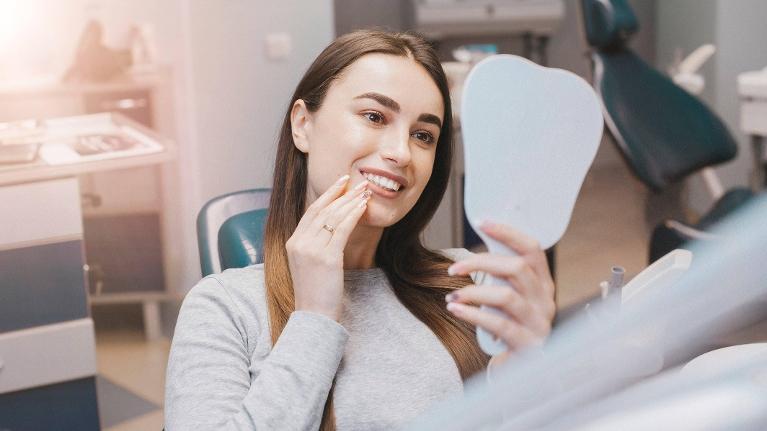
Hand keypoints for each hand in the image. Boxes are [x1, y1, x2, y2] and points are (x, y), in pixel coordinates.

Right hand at [286, 175, 370, 320]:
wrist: (314, 316)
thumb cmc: (315, 293)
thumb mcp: (308, 264)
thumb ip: (314, 245)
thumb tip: (331, 228)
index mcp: (292, 242)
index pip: (311, 211)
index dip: (327, 195)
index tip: (340, 183)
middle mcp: (299, 242)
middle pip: (322, 209)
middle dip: (341, 193)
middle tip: (357, 181)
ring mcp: (311, 250)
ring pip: (333, 217)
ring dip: (350, 201)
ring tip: (365, 192)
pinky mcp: (327, 258)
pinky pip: (341, 229)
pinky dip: (353, 215)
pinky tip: (363, 207)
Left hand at [445, 221, 555, 362]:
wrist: (522, 370)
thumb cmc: (510, 326)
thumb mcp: (509, 298)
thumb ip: (500, 276)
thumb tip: (472, 247)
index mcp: (543, 283)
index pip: (532, 248)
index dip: (507, 233)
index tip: (481, 222)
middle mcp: (545, 300)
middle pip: (516, 268)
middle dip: (481, 262)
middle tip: (453, 269)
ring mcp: (539, 323)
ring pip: (507, 296)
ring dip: (474, 292)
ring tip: (451, 297)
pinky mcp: (527, 345)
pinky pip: (500, 325)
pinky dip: (474, 315)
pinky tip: (456, 310)